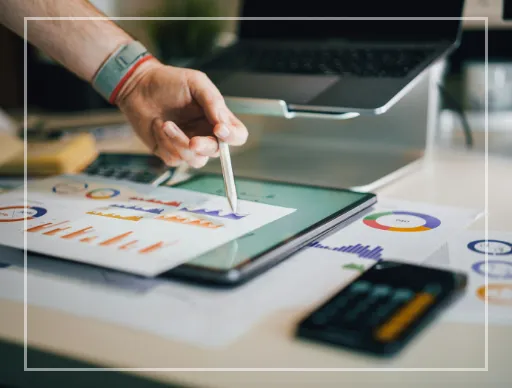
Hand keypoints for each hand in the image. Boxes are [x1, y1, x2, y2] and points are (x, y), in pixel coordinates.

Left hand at [114, 58, 247, 167]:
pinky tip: (158, 126)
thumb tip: (224, 123)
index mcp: (217, 118)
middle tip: (193, 141)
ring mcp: (188, 145)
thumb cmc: (169, 81)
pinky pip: (174, 159)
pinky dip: (165, 143)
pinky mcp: (170, 152)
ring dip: (180, 144)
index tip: (220, 129)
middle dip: (205, 147)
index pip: (237, 135)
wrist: (138, 86)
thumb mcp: (195, 82)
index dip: (232, 137)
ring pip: (196, 160)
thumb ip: (213, 101)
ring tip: (166, 124)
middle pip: (218, 152)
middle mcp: (205, 134)